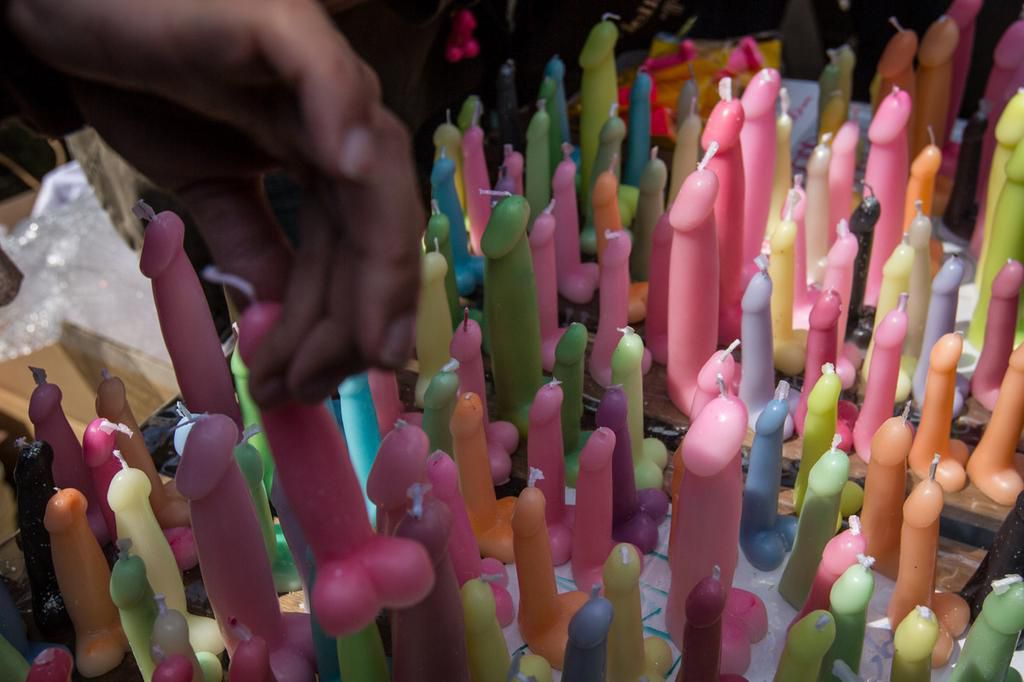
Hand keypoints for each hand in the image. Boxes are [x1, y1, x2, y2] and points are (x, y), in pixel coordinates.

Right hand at [7, 0, 422, 405]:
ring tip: (335, 347)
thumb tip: (282, 328)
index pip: (359, 253)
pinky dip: (342, 120)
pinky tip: (346, 170)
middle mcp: (343, 125)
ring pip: (371, 177)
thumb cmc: (145, 86)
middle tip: (318, 386)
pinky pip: (328, 77)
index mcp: (329, 162)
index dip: (346, 324)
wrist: (72, 15)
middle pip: (379, 231)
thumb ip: (252, 247)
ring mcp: (323, 77)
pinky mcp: (285, 28)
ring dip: (363, 269)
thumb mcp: (205, 188)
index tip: (316, 389)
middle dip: (357, 318)